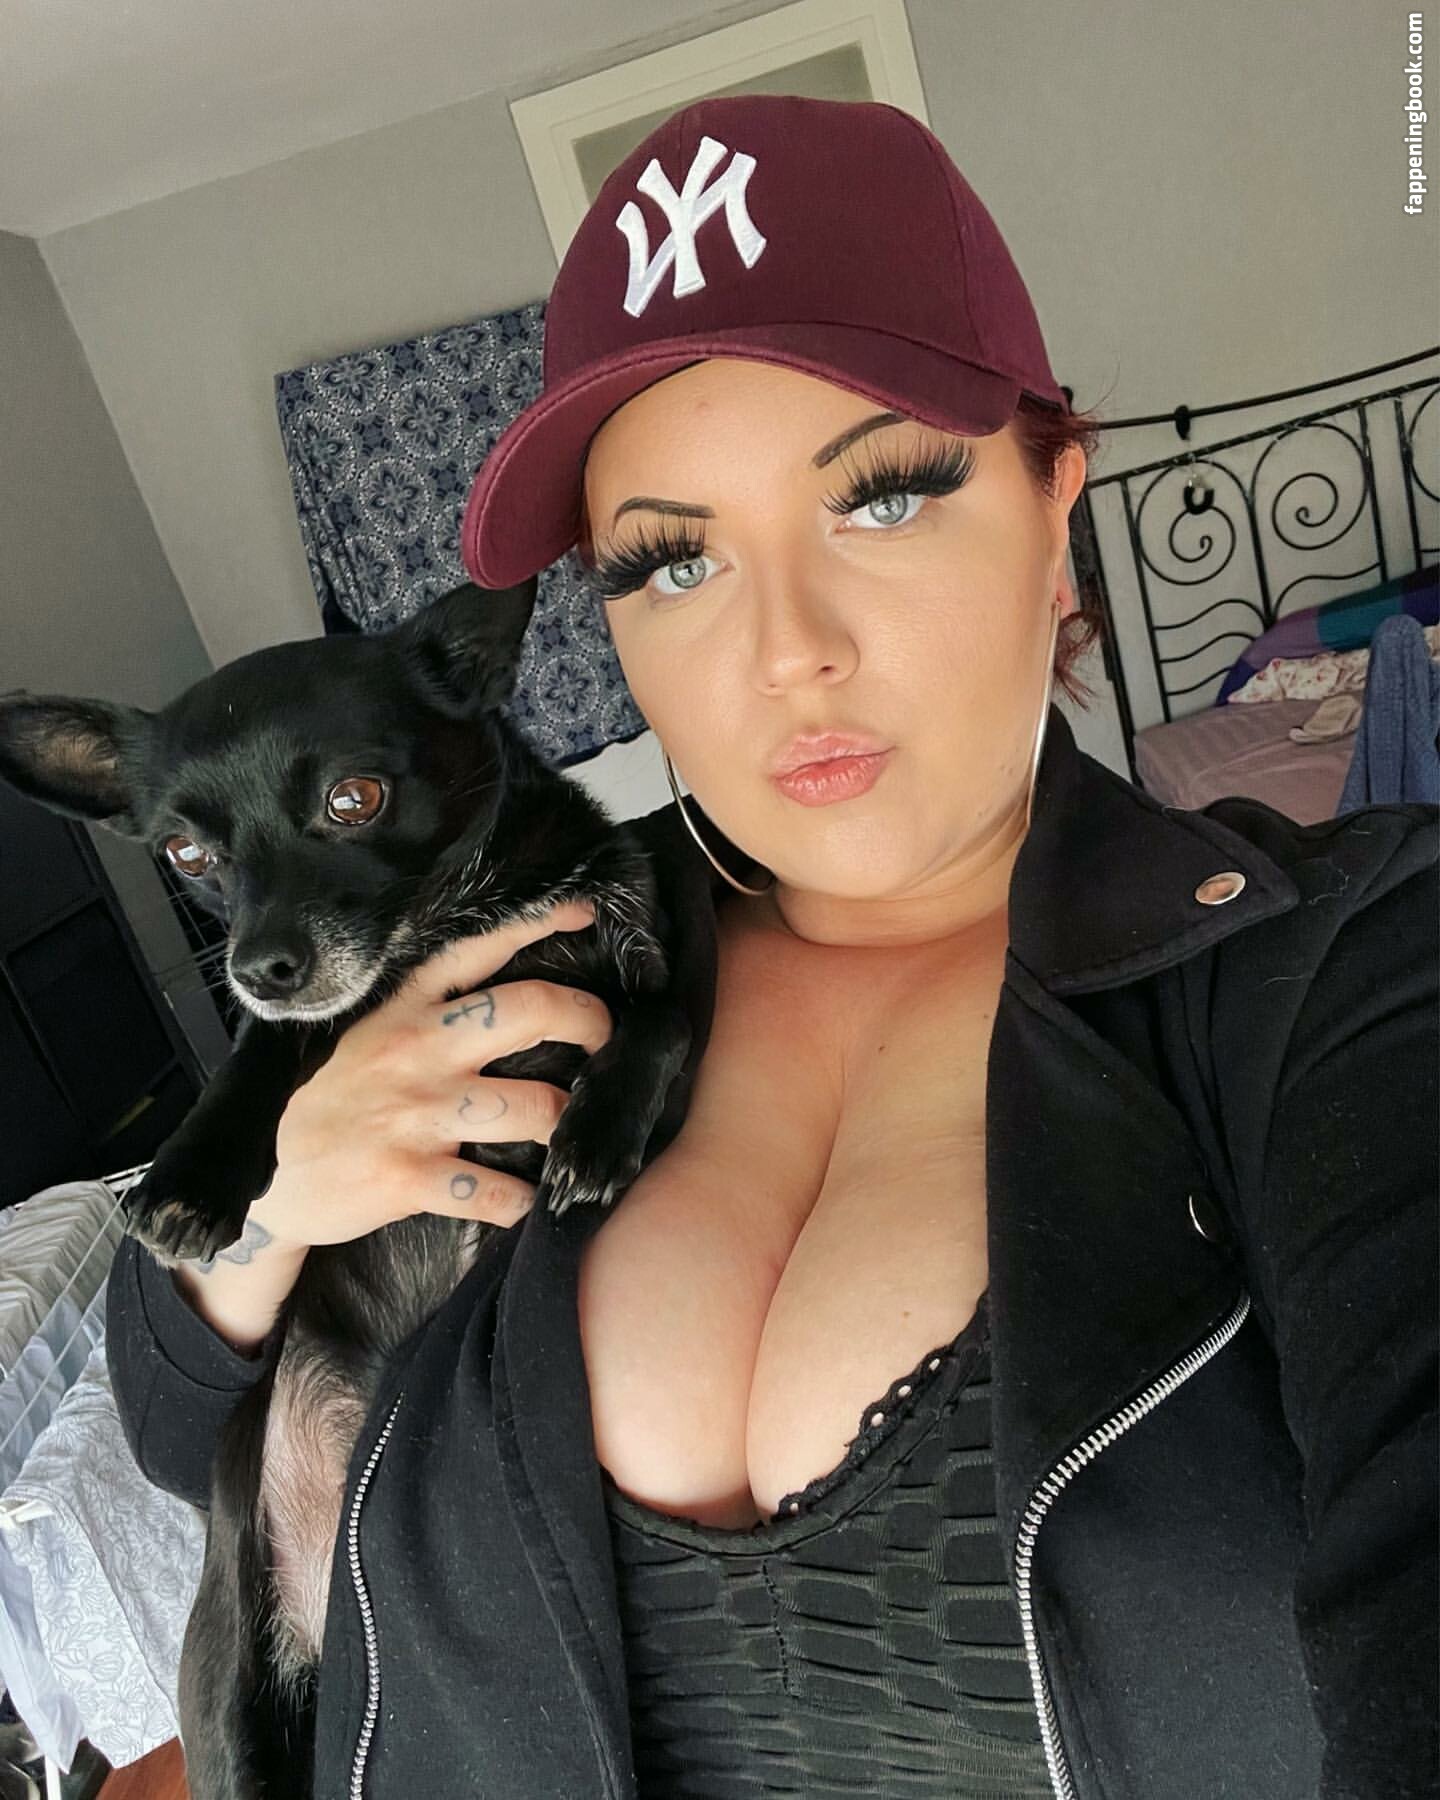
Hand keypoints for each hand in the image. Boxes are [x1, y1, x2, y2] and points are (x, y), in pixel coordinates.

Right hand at [250, 900, 608, 1251]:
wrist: (263, 1180)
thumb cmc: (320, 1098)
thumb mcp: (357, 1030)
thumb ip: (416, 1008)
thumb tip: (490, 982)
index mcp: (402, 1006)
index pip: (478, 948)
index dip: (537, 923)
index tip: (585, 910)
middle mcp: (417, 1049)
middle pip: (530, 1012)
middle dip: (587, 1022)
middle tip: (605, 1041)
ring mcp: (415, 1114)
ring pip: (532, 1106)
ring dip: (566, 1120)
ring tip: (572, 1128)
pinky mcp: (409, 1178)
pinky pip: (494, 1192)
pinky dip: (524, 1201)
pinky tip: (531, 1201)